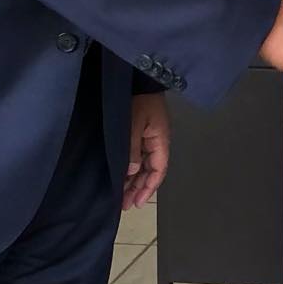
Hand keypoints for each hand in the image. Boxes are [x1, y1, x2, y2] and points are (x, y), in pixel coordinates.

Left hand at [122, 92, 170, 209]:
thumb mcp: (134, 124)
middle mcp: (156, 142)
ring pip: (143, 166)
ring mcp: (148, 138)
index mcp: (160, 141)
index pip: (158, 171)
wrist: (139, 79)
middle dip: (139, 189)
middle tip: (125, 204)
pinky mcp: (139, 134)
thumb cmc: (138, 100)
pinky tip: (122, 177)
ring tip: (122, 196)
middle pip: (150, 172)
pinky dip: (130, 169)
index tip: (137, 202)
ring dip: (134, 181)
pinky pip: (137, 157)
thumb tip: (132, 172)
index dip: (149, 188)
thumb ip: (132, 149)